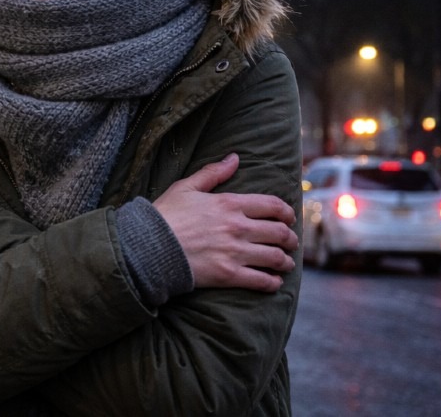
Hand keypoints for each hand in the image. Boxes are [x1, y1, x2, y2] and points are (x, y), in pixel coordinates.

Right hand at [153, 153, 297, 292]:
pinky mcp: (229, 275)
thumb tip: (234, 158)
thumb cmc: (165, 215)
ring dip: (285, 261)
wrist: (148, 246)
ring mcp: (235, 252)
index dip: (287, 212)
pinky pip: (261, 281)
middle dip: (290, 238)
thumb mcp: (186, 187)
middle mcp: (238, 227)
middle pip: (279, 232)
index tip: (289, 218)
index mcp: (230, 204)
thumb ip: (213, 173)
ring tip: (286, 263)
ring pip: (275, 257)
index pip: (272, 206)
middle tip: (291, 242)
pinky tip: (274, 282)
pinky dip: (272, 283)